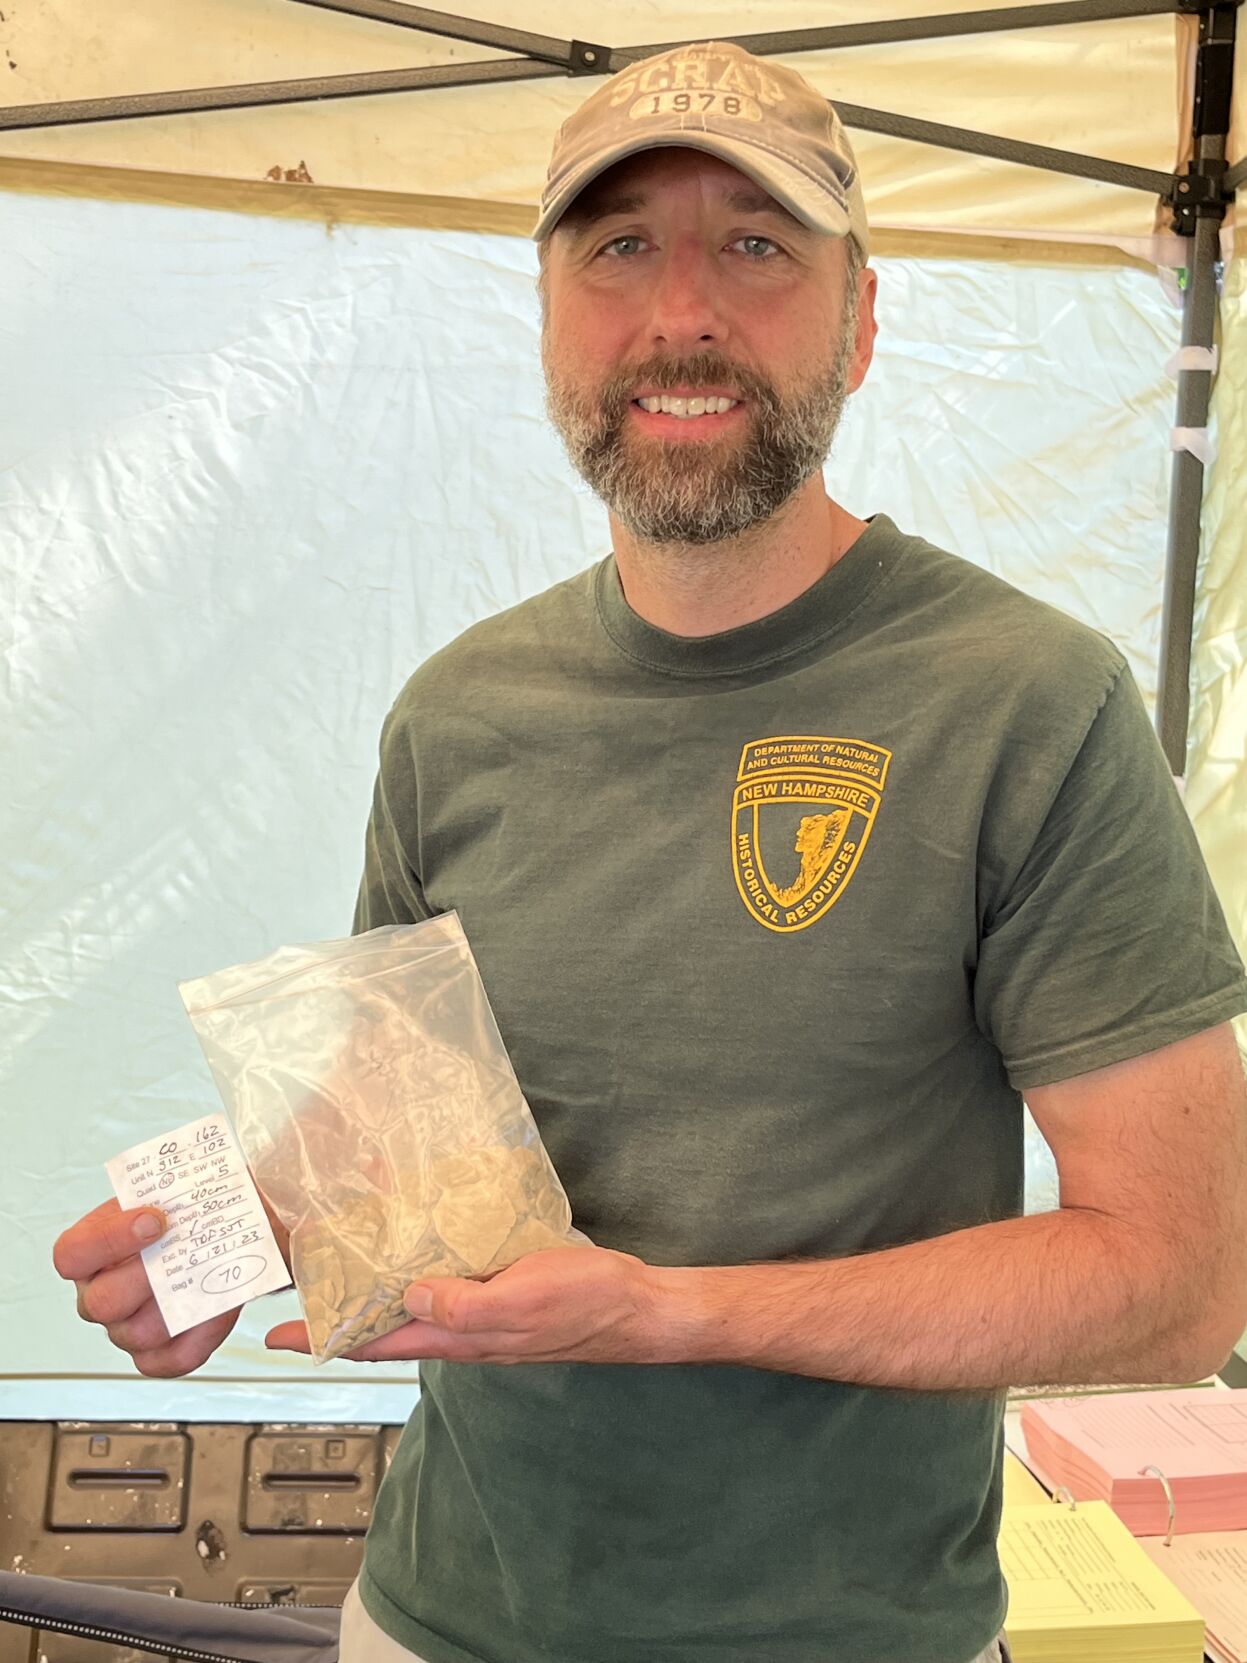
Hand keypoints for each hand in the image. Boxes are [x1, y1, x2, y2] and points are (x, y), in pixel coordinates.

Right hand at [53, 1198, 239, 1377]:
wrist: (207, 1236)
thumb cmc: (179, 1215)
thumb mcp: (168, 1193)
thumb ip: (171, 1193)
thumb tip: (193, 1199)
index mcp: (87, 1253)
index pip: (72, 1254)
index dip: (109, 1239)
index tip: (155, 1218)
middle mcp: (97, 1296)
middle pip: (103, 1302)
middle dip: (148, 1276)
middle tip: (185, 1252)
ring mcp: (123, 1330)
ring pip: (138, 1333)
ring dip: (178, 1304)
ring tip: (210, 1274)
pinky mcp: (155, 1354)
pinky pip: (170, 1360)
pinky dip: (199, 1336)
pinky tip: (218, 1308)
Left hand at [264, 1244, 668, 1365]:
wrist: (638, 1306)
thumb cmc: (585, 1304)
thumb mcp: (522, 1300)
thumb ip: (465, 1304)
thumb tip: (408, 1297)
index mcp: (457, 1336)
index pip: (373, 1343)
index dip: (321, 1338)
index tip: (273, 1336)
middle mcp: (460, 1330)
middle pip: (384, 1326)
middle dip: (338, 1308)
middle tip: (298, 1278)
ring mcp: (480, 1314)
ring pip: (412, 1305)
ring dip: (375, 1287)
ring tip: (342, 1257)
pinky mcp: (500, 1293)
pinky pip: (445, 1284)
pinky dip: (419, 1269)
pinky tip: (417, 1243)